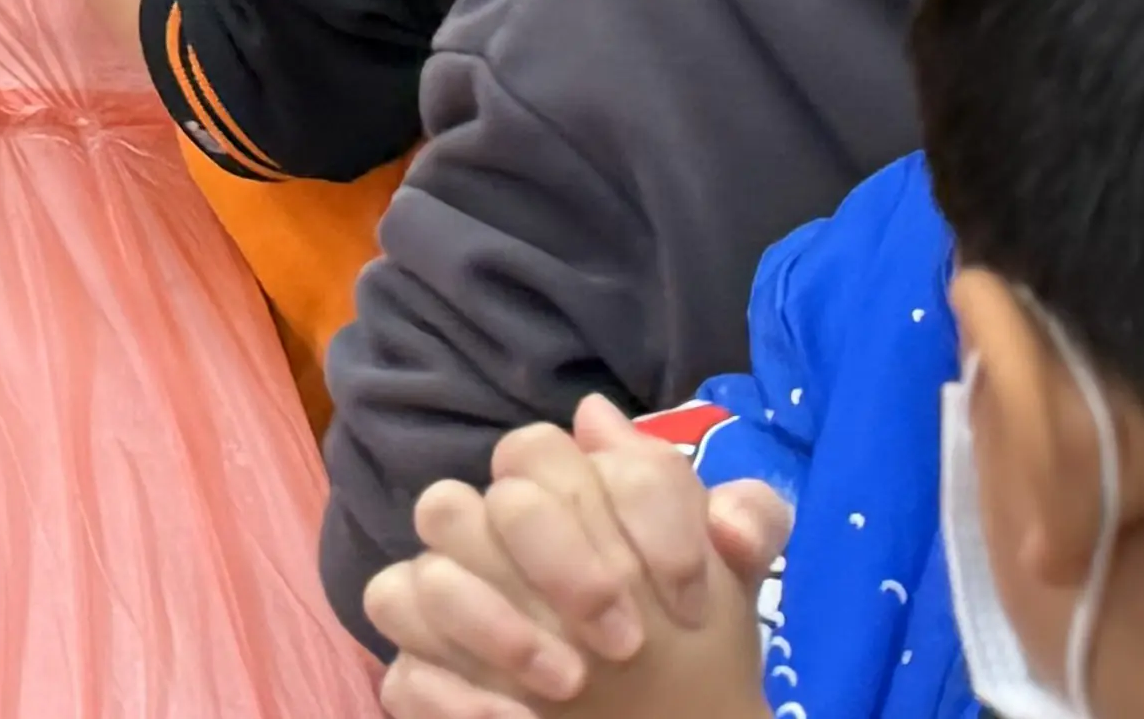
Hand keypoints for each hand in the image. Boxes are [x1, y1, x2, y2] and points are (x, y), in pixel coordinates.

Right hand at [366, 403, 783, 717]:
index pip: (542, 450)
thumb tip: (718, 512)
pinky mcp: (418, 676)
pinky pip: (403, 668)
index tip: (688, 600)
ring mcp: (441, 604)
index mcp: (549, 495)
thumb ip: (740, 526)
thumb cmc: (687, 649)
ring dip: (499, 630)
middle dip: (558, 568)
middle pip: (470, 500)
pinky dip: (458, 696)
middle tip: (627, 641)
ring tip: (571, 685)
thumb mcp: (732, 589)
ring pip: (421, 576)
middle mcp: (482, 536)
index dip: (626, 515)